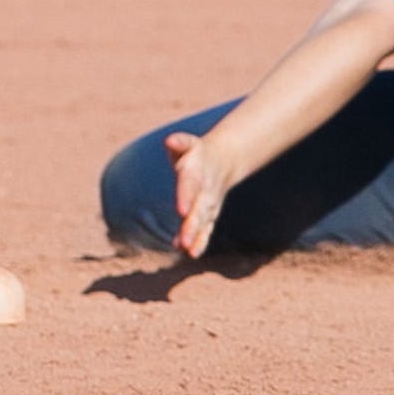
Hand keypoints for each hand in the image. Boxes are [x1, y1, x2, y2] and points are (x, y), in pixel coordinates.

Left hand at [167, 131, 237, 258]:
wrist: (224, 160)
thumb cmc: (196, 152)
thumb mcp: (188, 144)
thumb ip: (179, 143)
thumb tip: (169, 140)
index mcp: (197, 171)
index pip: (190, 185)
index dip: (186, 197)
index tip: (181, 211)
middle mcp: (205, 190)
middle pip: (198, 209)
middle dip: (191, 225)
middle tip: (183, 241)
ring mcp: (209, 204)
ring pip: (202, 222)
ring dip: (194, 236)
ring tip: (185, 249)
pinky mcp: (209, 214)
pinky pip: (206, 229)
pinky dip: (201, 241)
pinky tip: (192, 254)